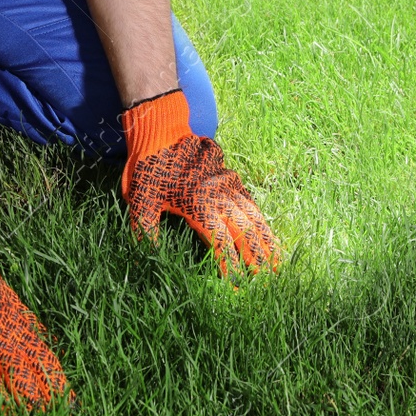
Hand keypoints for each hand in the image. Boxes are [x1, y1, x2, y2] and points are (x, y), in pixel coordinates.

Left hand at [119, 88, 282, 277]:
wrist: (162, 129)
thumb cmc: (150, 168)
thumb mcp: (139, 201)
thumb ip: (145, 231)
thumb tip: (146, 259)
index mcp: (198, 204)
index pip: (220, 243)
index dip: (229, 267)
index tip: (235, 286)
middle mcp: (219, 195)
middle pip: (245, 232)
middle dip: (257, 259)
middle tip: (266, 282)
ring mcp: (229, 185)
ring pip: (253, 217)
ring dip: (266, 241)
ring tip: (276, 264)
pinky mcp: (232, 178)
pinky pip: (251, 203)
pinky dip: (261, 222)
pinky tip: (267, 237)